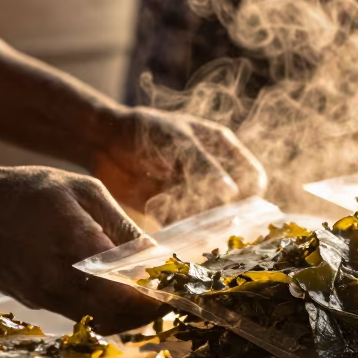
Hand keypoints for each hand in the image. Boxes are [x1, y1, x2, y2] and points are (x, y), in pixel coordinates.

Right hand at [0, 165, 162, 332]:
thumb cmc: (30, 190)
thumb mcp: (83, 192)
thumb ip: (122, 227)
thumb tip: (157, 256)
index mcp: (77, 247)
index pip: (128, 292)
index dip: (156, 299)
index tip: (174, 293)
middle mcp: (60, 280)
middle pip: (118, 316)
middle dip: (147, 313)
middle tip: (166, 299)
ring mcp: (44, 297)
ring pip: (100, 323)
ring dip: (127, 316)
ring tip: (145, 298)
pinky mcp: (35, 303)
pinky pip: (79, 316)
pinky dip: (103, 312)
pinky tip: (114, 294)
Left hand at [90, 106, 266, 223]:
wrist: (104, 142)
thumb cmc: (143, 129)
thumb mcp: (176, 139)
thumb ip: (203, 164)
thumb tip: (230, 193)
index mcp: (222, 150)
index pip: (253, 178)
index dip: (250, 193)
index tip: (238, 204)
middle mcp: (213, 175)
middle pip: (235, 205)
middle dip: (226, 215)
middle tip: (212, 221)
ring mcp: (193, 196)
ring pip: (210, 220)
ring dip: (199, 223)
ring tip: (177, 211)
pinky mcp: (172, 213)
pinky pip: (184, 227)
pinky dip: (176, 227)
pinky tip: (156, 208)